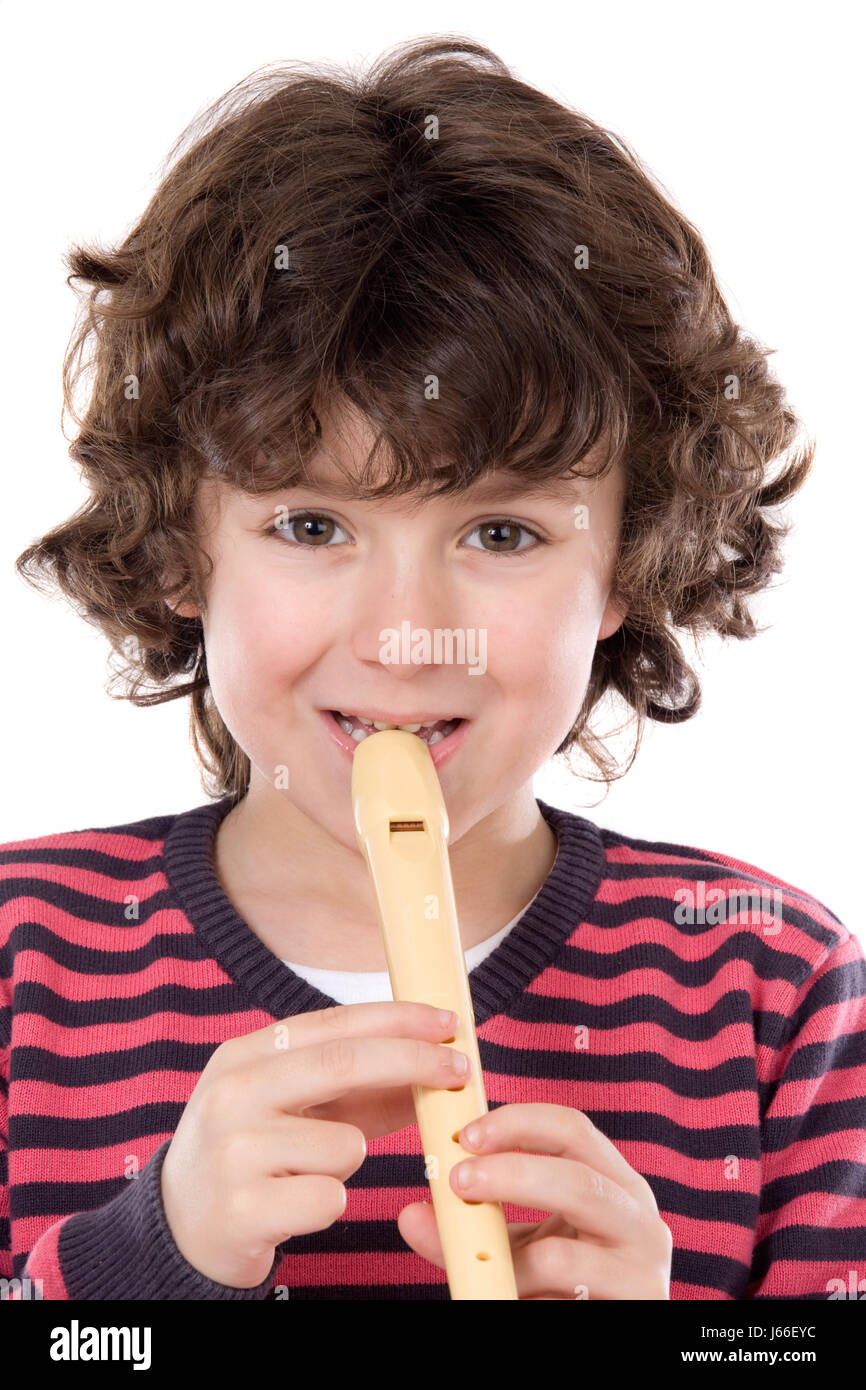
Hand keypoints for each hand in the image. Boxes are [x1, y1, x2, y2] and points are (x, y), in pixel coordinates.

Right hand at [160, 1001, 469, 1288]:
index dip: (397, 1019)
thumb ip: (358, 1085)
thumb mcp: (293, 1105)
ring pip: (346, 1145)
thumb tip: (438, 1065)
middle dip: (412, 1061)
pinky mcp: (242, 1209)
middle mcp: (232, 1094)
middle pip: (344, 1063)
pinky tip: (293, 1206)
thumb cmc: (256, 1154)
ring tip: (309, 1173)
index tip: (446, 1023)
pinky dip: (328, 1204)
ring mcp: (232, 1151)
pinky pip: (330, 1200)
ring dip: (351, 1160)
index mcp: (244, 1056)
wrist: (182, 1226)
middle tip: (459, 1068)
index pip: (333, 1023)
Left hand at [397, 1102, 672, 1298]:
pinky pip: (558, 1305)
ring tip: (474, 1267)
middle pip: (576, 1179)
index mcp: (616, 1184)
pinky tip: (500, 1298)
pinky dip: (519, 1300)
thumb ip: (474, 1225)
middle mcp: (640, 1221)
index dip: (517, 1123)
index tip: (464, 1136)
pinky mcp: (633, 1312)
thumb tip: (410, 1214)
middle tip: (457, 1182)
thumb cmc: (564, 1284)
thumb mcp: (523, 1246)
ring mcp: (641, 1274)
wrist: (608, 1332)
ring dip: (503, 1262)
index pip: (572, 1129)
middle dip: (510, 1175)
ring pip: (560, 1257)